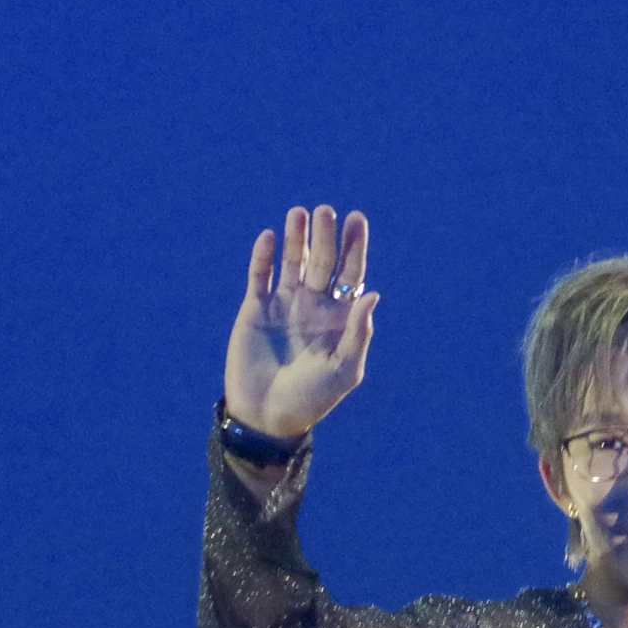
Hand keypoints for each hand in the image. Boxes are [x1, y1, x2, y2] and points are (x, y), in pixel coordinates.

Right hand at [224, 205, 379, 439]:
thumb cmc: (312, 399)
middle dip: (324, 236)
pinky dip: (263, 257)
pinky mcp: (255, 310)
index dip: (354, 246)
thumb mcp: (343, 370)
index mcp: (339, 317)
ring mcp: (283, 305)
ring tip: (299, 213)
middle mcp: (313, 305)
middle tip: (325, 211)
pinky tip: (269, 237)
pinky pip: (260, 277)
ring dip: (295, 238)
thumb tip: (373, 293)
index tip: (357, 219)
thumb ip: (358, 333)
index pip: (351, 273)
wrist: (267, 416)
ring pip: (291, 262)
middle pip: (322, 261)